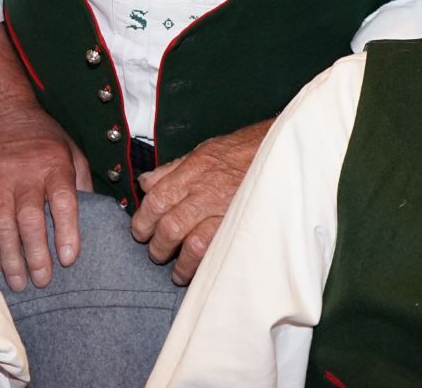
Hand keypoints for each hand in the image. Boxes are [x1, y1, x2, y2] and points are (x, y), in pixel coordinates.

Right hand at [0, 103, 91, 290]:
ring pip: (2, 224)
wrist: (1, 114)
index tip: (68, 259)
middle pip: (30, 218)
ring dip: (11, 257)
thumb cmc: (43, 140)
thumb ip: (82, 185)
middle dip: (36, 254)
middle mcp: (24, 170)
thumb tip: (95, 222)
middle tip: (43, 280)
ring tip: (20, 282)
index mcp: (54, 163)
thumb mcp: (72, 152)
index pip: (63, 200)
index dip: (66, 231)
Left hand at [129, 119, 270, 283]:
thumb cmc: (242, 152)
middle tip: (156, 253)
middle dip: (158, 246)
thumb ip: (172, 169)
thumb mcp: (203, 151)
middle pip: (171, 226)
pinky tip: (200, 271)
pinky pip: (219, 252)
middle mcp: (207, 191)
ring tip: (177, 270)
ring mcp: (226, 211)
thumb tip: (146, 183)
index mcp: (193, 171)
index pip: (157, 199)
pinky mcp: (243, 226)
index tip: (141, 232)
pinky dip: (205, 265)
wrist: (280, 151)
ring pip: (192, 244)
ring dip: (180, 263)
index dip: (144, 220)